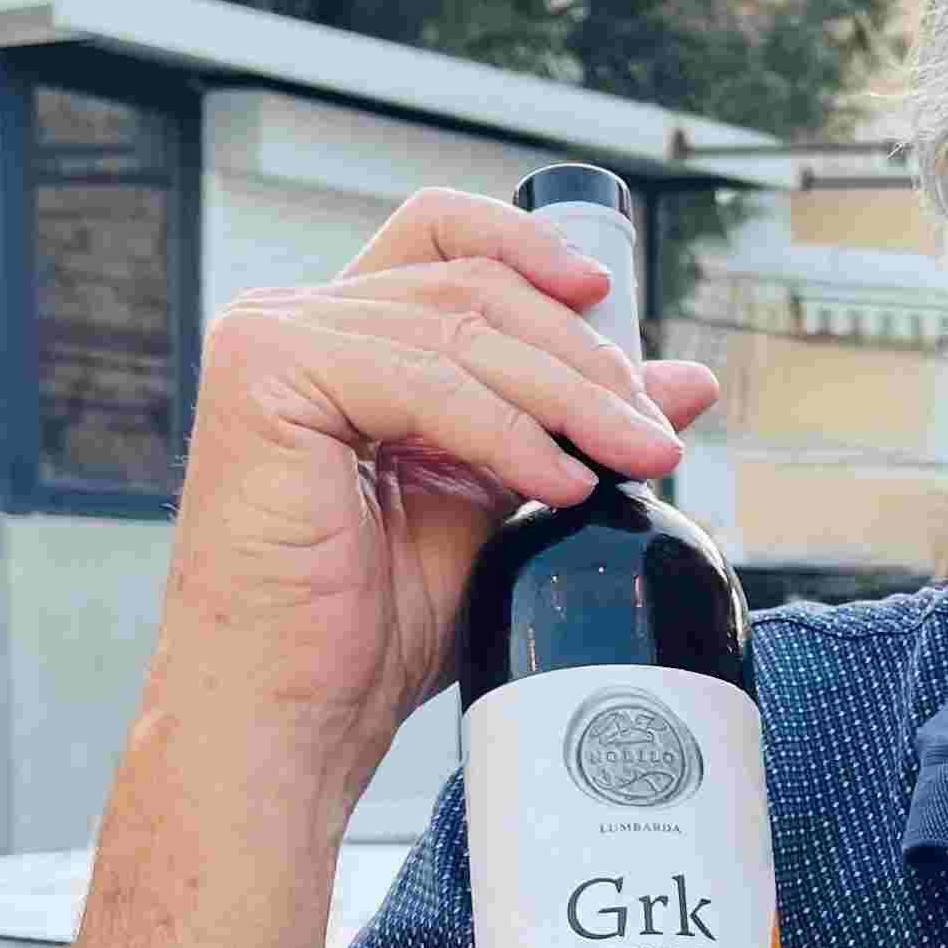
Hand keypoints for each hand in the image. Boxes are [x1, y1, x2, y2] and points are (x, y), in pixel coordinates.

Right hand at [153, 188, 722, 801]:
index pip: (441, 235)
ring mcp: (272, 342)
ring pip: (462, 332)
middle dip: (584, 358)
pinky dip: (509, 433)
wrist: (295, 712)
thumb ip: (572, 429)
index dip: (529, 245)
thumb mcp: (499, 505)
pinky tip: (556, 482)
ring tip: (632, 459)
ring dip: (568, 398)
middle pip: (472, 287)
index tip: (609, 299)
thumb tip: (681, 383)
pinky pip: (427, 383)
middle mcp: (295, 324)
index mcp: (342, 341)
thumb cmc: (368, 630)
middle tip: (654, 431)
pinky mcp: (266, 378)